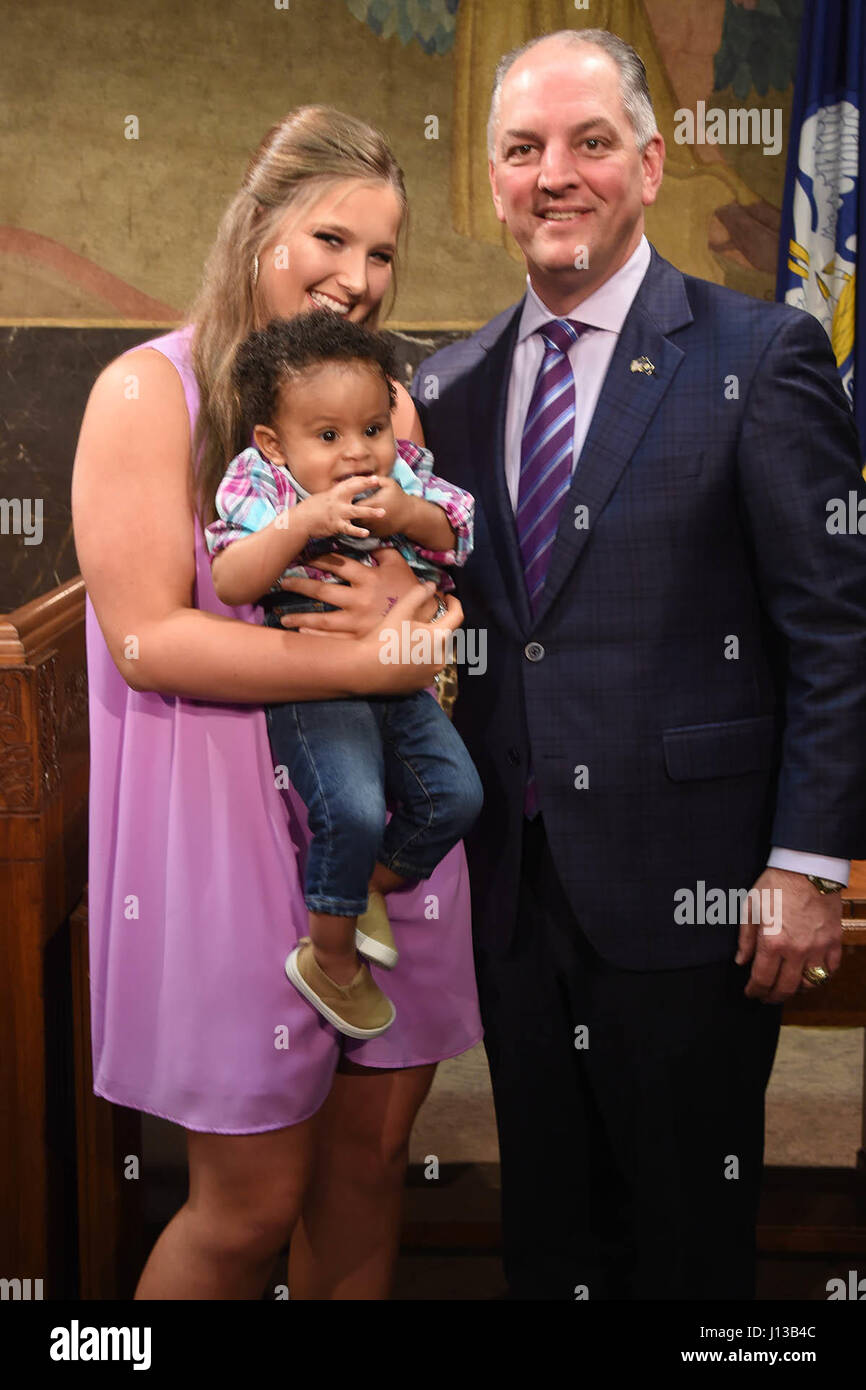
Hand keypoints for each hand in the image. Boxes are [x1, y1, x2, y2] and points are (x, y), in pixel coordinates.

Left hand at [277, 546, 423, 635]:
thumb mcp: (398, 565)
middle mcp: (359, 599)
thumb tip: (366, 539)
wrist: (426, 620)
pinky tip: (301, 635)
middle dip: (300, 585)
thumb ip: (381, 551)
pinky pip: (334, 639)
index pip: (338, 564)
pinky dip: (316, 637)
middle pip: (323, 590)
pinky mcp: (360, 639)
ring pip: (323, 619)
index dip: (319, 558)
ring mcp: (358, 622)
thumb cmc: (410, 590)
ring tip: (282, 618)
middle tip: (283, 582)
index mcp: (368, 578)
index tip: (303, 557)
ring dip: (300, 618)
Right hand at [296, 476, 385, 540]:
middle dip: (366, 485)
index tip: (375, 478)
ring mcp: (337, 513)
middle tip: (380, 482)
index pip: (351, 483)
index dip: (363, 480)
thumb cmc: (311, 509)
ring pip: (356, 511)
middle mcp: (337, 500)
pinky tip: (366, 533)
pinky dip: (357, 531)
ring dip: (370, 512)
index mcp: (335, 493)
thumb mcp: (324, 498)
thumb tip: (344, 493)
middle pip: (354, 490)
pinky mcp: (335, 525)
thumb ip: (336, 496)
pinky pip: (349, 528)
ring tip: (382, 513)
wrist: (300, 521)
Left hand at [353, 475, 414, 536]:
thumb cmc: (398, 497)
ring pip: (356, 524)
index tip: (349, 496)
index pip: (353, 503)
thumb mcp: (389, 483)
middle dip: (349, 510)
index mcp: (373, 504)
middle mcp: (371, 518)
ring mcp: (372, 528)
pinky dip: (361, 525)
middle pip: (352, 515)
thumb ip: (374, 479)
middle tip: (348, 505)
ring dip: (354, 518)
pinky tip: (363, 519)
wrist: (409, 516)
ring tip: (353, 512)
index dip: (349, 500)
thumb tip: (360, 476)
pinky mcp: (374, 534)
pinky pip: (362, 530)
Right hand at [357, 583, 464, 694]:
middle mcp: (441, 657)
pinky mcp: (421, 686)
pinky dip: (420, 662)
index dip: (454, 603)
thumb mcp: (400, 611)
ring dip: (429, 646)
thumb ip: (418, 595)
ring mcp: (431, 674)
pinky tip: (405, 658)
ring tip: (411, 640)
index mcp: (439, 637)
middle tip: (422, 620)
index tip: (448, 597)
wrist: (365, 669)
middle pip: (445, 637)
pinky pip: (426, 670)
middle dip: (437, 627)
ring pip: (435, 655)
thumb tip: (432, 585)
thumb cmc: (384, 638)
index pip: (457, 616)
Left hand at [735, 868, 842, 1002]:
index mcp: (773, 942)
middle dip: (773, 996)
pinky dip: (821, 976)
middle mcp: (797, 951)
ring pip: (810, 984)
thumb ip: (745, 938)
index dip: (754, 991)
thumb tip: (741, 960)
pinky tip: (810, 974)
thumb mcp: (751, 907)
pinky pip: (830, 970)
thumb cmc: (775, 884)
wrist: (807, 867)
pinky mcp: (834, 941)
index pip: (762, 979)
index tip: (751, 993)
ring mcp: (818, 948)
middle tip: (766, 996)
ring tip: (787, 986)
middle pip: (786, 988)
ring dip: (797, 989)